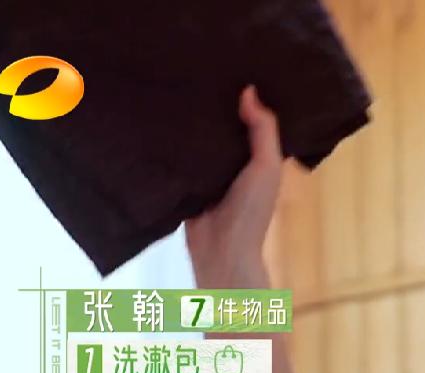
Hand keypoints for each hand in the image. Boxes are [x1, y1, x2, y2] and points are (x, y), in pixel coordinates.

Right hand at [185, 85, 282, 288]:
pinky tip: (159, 116)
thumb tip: (249, 91)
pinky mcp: (187, 181)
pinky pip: (179, 157)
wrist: (219, 251)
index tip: (234, 68)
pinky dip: (172, 142)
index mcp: (260, 158)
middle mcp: (236, 163)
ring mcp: (211, 172)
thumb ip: (263, 131)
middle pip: (224, 127)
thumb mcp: (265, 167)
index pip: (254, 122)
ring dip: (190, 122)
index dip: (247, 100)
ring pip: (200, 140)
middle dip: (214, 105)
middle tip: (197, 69)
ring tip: (176, 84)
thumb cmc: (251, 212)